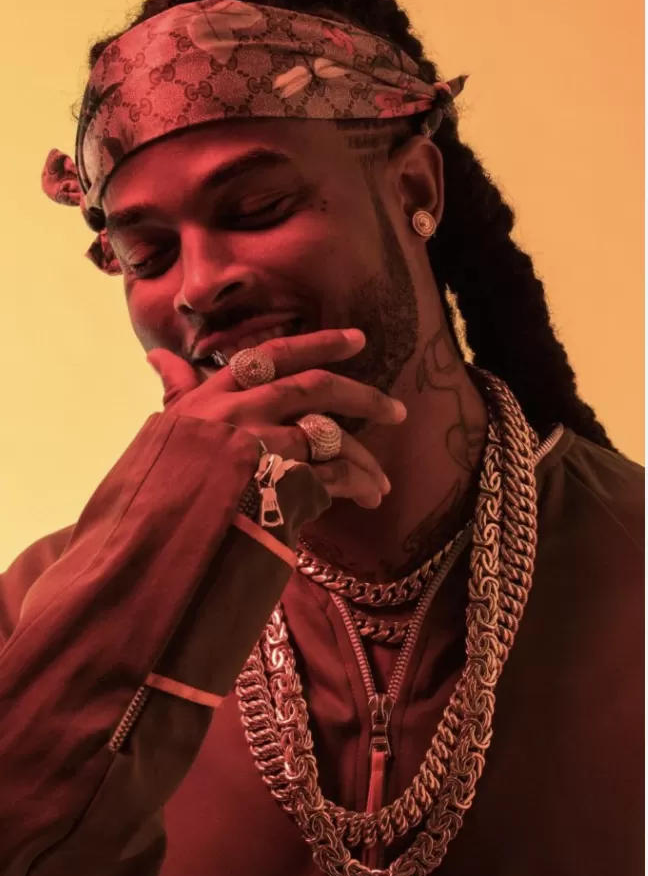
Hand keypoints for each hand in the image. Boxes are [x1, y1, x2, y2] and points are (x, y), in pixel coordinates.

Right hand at [146, 328, 405, 508]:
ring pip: (330, 437)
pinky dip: (354, 485)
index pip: (273, 356)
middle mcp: (241, 411)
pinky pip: (331, 478)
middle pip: (316, 389)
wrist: (150, 536)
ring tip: (382, 482)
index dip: (320, 343)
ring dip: (363, 459)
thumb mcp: (164, 429)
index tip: (359, 339)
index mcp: (214, 394)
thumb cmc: (155, 482)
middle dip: (364, 398)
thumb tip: (157, 355)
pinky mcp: (278, 485)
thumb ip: (175, 389)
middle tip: (398, 412)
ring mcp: (261, 447)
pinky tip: (366, 497)